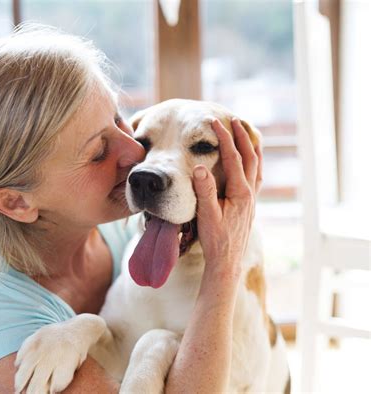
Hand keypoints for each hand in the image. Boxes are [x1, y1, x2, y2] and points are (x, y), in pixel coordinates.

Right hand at [192, 118, 261, 281]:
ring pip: (257, 166)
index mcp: (240, 193)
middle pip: (250, 157)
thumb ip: (204, 191)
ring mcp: (252, 199)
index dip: (224, 139)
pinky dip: (254, 162)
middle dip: (242, 136)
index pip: (233, 158)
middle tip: (234, 120)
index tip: (215, 123)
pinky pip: (256, 177)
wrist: (226, 261)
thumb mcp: (206, 215)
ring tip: (248, 133)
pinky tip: (250, 161)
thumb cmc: (215, 240)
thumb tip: (200, 167)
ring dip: (252, 147)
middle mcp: (250, 193)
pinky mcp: (249, 205)